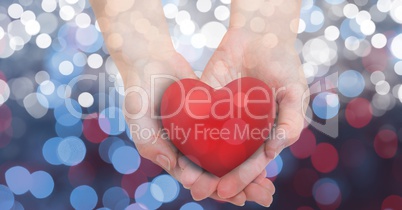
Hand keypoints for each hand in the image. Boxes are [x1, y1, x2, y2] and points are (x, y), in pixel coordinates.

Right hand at [123, 50, 273, 205]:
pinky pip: (230, 135)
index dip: (212, 187)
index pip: (192, 177)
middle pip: (213, 173)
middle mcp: (186, 148)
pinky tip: (265, 153)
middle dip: (237, 188)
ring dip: (245, 172)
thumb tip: (173, 166)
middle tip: (262, 196)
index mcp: (169, 154)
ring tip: (268, 184)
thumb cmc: (139, 89)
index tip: (232, 195)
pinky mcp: (211, 117)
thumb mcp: (138, 116)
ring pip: (225, 158)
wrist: (152, 59)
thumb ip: (149, 142)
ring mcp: (200, 133)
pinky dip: (246, 147)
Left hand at [191, 27, 308, 203]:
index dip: (241, 179)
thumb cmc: (283, 63)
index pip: (252, 164)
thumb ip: (291, 122)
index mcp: (264, 135)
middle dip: (215, 179)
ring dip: (198, 166)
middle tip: (201, 192)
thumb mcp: (295, 93)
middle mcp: (242, 131)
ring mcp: (223, 118)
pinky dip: (186, 139)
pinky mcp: (206, 103)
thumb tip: (273, 152)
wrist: (259, 34)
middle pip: (227, 162)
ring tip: (187, 180)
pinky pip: (194, 124)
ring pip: (209, 148)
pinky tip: (177, 151)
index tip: (227, 192)